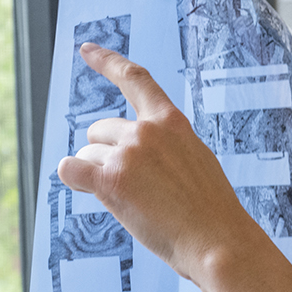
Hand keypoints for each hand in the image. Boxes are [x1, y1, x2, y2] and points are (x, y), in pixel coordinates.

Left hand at [56, 43, 273, 287]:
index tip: (85, 49)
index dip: (106, 61)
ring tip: (133, 201)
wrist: (219, 242)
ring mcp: (129, 154)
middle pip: (98, 131)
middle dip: (105, 155)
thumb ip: (164, 148)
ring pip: (87, 156)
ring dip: (98, 176)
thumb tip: (126, 155)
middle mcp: (147, 131)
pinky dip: (73, 178)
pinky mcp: (111, 180)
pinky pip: (71, 170)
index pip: (135, 78)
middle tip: (134, 187)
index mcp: (172, 122)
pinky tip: (88, 190)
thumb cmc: (211, 214)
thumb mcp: (196, 162)